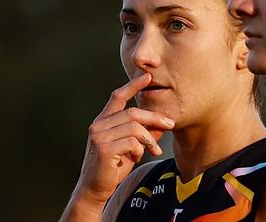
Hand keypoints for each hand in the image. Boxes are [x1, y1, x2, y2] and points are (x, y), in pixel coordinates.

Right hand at [71, 73, 174, 208]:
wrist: (95, 189)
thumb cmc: (113, 166)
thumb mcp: (130, 147)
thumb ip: (142, 133)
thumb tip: (162, 124)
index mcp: (103, 121)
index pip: (118, 97)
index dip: (133, 86)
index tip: (147, 76)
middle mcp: (98, 125)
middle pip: (133, 113)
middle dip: (154, 118)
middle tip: (170, 125)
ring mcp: (99, 136)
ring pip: (135, 127)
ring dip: (149, 139)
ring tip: (153, 150)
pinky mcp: (104, 148)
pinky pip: (132, 142)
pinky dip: (140, 149)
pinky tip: (137, 157)